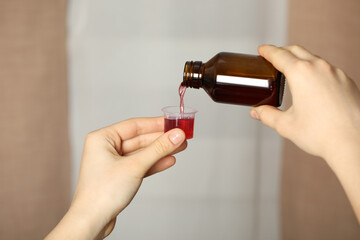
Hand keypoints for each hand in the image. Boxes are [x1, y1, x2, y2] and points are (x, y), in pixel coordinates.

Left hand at [46, 117, 186, 238]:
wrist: (92, 221)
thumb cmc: (102, 193)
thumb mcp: (135, 166)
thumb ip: (158, 149)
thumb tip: (176, 135)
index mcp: (102, 138)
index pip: (134, 125)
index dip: (156, 124)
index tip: (174, 123)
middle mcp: (106, 148)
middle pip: (140, 139)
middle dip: (162, 139)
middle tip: (182, 136)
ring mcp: (113, 162)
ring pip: (142, 153)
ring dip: (161, 151)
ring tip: (181, 147)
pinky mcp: (120, 176)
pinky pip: (140, 165)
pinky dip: (154, 163)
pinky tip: (169, 160)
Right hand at [250, 45, 359, 221]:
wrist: (354, 143)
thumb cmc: (322, 134)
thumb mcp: (286, 125)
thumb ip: (267, 115)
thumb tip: (257, 112)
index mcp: (301, 74)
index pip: (279, 55)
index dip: (267, 51)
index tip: (262, 50)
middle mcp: (320, 68)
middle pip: (297, 50)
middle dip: (282, 51)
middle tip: (272, 57)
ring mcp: (336, 73)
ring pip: (314, 59)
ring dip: (300, 60)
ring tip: (291, 73)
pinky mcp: (347, 82)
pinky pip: (328, 70)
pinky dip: (315, 71)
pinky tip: (312, 86)